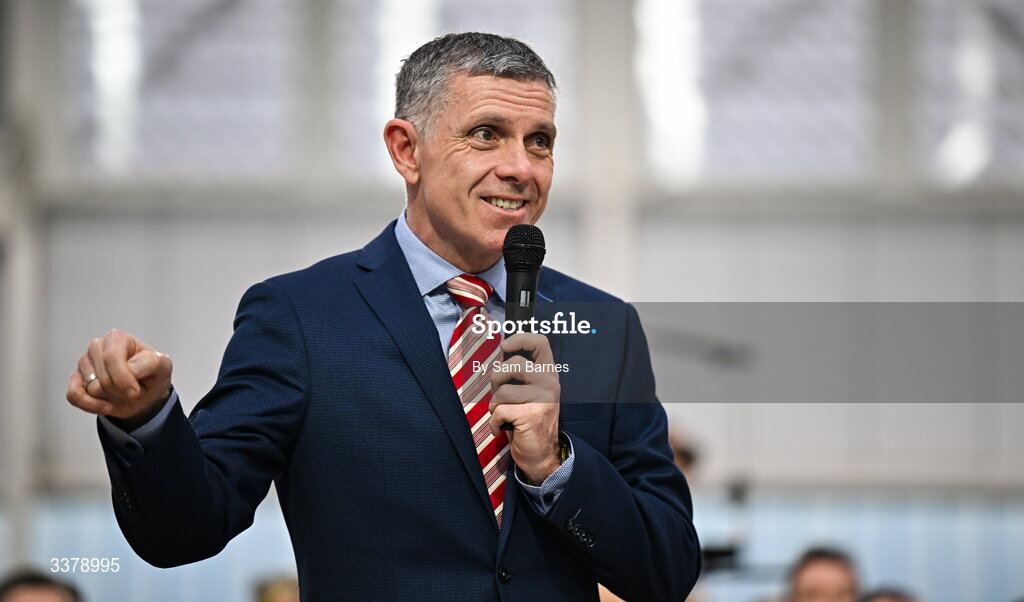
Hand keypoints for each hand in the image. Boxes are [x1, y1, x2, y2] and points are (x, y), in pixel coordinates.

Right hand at [66, 329, 172, 429]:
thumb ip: (152, 363)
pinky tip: (106, 406)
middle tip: (133, 388)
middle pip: (103, 378)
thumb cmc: (152, 374)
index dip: (124, 379)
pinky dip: (90, 405)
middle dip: (120, 390)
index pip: (111, 358)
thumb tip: (130, 368)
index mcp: (117, 338)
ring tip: (121, 391)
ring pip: (91, 389)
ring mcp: (84, 363)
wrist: (144, 391)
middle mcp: (97, 347)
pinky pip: (74, 396)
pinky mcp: (76, 379)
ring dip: (110, 397)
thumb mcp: (163, 367)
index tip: (136, 390)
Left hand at [488, 333, 560, 483]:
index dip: (519, 338)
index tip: (504, 346)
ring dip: (495, 406)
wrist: (541, 455)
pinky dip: (494, 422)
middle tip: (500, 397)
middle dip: (496, 380)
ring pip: (502, 390)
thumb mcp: (528, 392)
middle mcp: (549, 382)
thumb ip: (519, 374)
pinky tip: (502, 429)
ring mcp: (543, 398)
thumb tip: (499, 354)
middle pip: (512, 364)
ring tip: (504, 416)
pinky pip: (499, 410)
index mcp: (548, 373)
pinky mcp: (533, 414)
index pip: (540, 342)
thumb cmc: (527, 421)